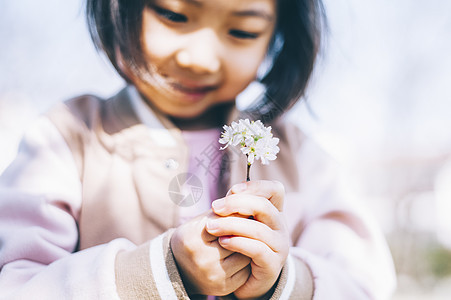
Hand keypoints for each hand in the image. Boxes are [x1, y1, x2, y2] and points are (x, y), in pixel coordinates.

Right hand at [170, 211, 250, 295]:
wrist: (180, 268)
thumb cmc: (195, 237)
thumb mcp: (202, 220)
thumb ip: (223, 211)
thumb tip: (244, 198)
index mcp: (193, 237)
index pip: (227, 222)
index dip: (237, 215)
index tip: (245, 211)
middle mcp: (202, 259)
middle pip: (238, 238)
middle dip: (245, 231)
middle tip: (252, 225)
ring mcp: (213, 275)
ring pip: (245, 254)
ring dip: (248, 246)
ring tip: (246, 240)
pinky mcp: (224, 287)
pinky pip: (246, 270)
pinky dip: (246, 261)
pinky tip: (242, 255)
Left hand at [205, 180, 289, 298]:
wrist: (247, 281)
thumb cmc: (240, 246)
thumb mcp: (239, 223)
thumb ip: (236, 209)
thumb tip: (228, 195)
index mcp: (273, 211)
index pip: (275, 189)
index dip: (255, 186)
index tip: (232, 190)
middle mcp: (280, 226)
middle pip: (264, 206)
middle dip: (237, 204)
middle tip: (215, 207)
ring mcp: (279, 246)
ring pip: (258, 229)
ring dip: (231, 225)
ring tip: (211, 227)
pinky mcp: (272, 264)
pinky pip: (257, 249)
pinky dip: (238, 243)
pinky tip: (222, 241)